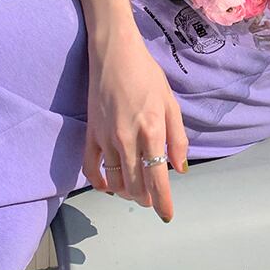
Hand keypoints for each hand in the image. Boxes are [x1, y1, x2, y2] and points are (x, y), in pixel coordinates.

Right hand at [81, 30, 188, 222]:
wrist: (114, 54)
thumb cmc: (146, 75)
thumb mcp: (170, 103)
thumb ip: (177, 137)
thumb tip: (179, 168)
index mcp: (152, 131)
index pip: (157, 178)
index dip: (163, 201)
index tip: (167, 215)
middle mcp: (127, 139)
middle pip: (135, 185)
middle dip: (145, 199)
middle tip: (152, 200)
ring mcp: (106, 137)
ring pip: (114, 180)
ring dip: (126, 193)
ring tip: (135, 192)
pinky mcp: (91, 132)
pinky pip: (90, 167)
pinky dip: (98, 182)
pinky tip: (108, 187)